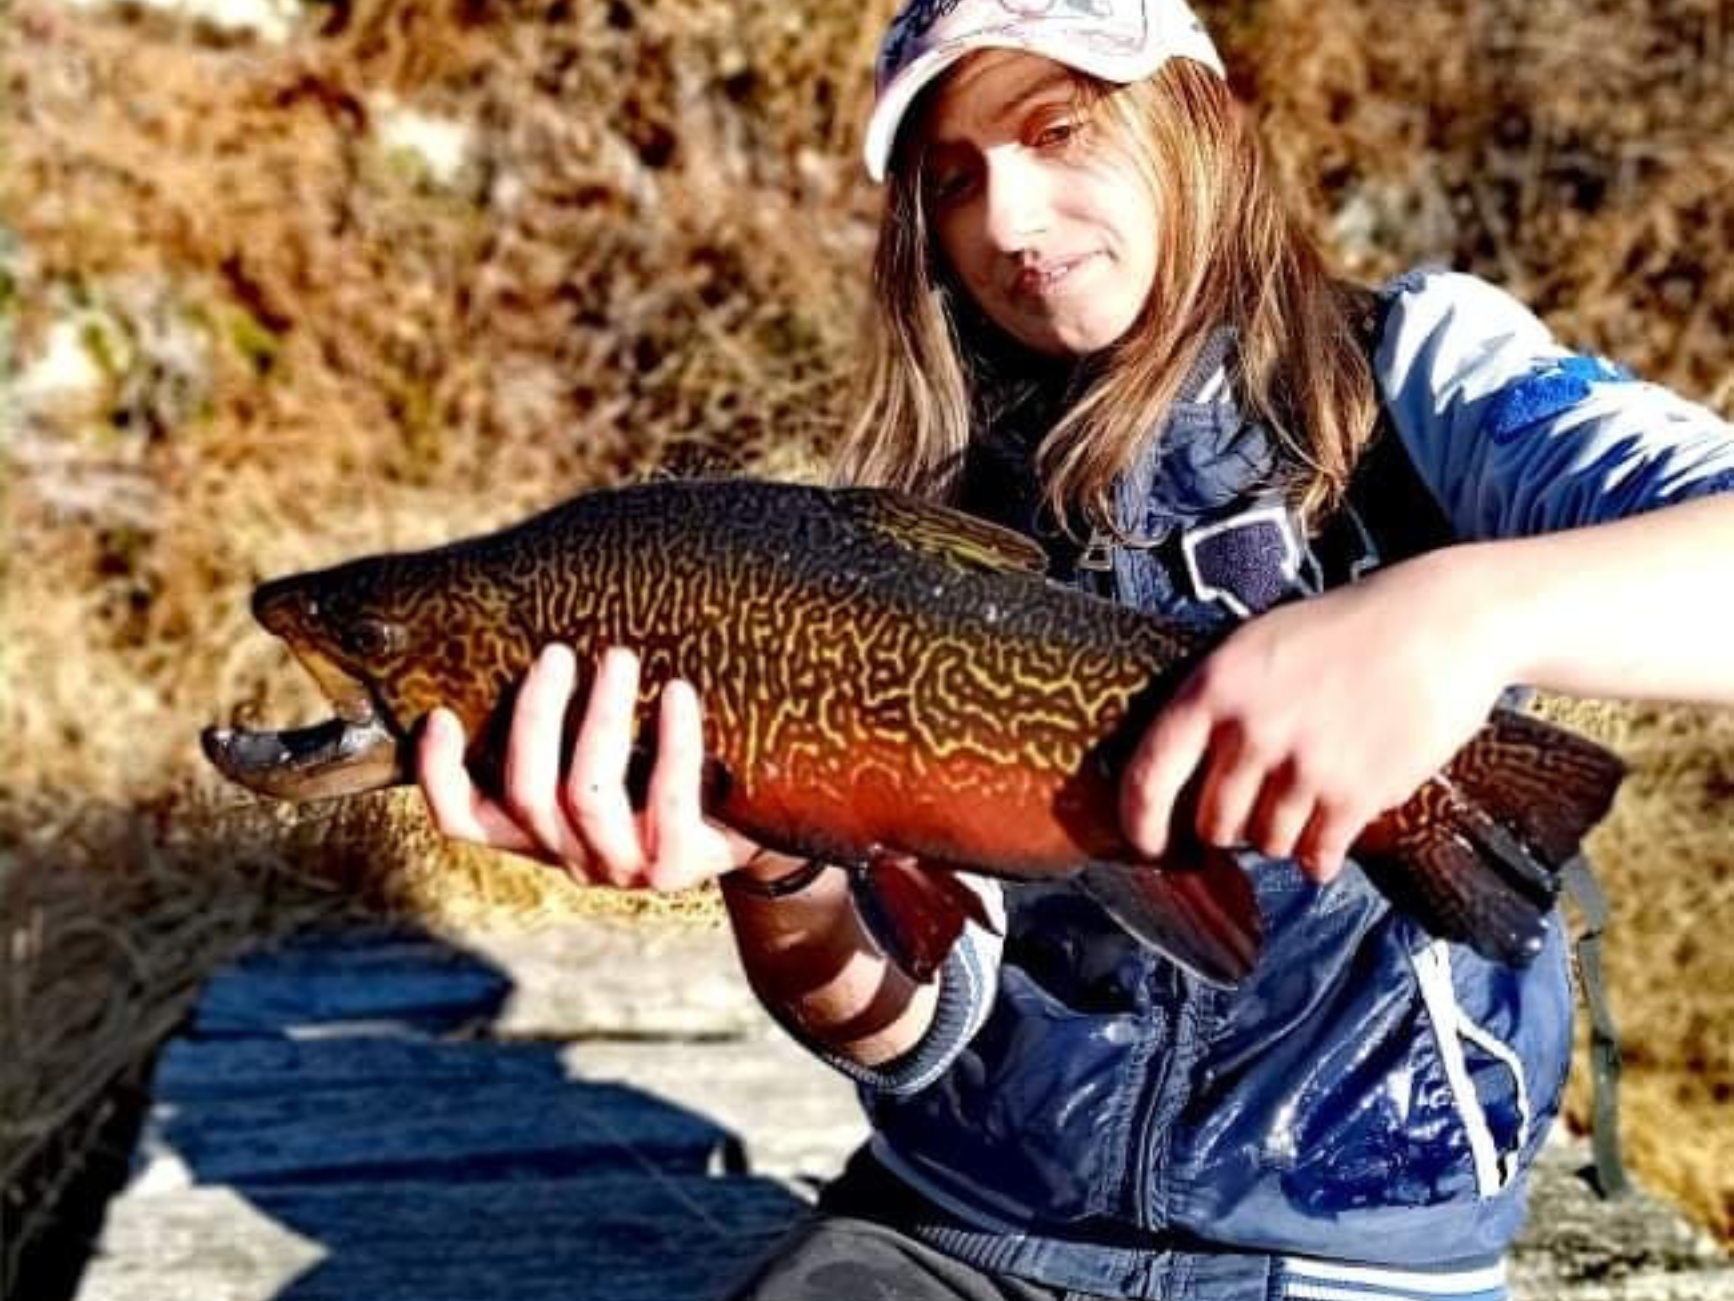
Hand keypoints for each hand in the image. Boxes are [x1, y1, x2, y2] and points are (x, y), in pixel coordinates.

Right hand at [417, 643, 765, 891]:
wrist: (748, 826)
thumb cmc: (662, 766)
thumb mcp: (605, 749)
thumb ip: (562, 717)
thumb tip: (536, 622)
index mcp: (537, 829)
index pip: (463, 819)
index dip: (439, 774)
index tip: (439, 713)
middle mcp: (569, 854)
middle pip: (527, 792)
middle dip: (536, 716)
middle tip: (556, 653)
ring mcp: (621, 867)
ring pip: (587, 794)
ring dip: (599, 719)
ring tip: (619, 657)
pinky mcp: (677, 867)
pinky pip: (668, 801)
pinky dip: (674, 743)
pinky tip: (679, 693)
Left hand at [1119, 553, 1510, 881]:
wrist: (1439, 623)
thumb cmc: (1343, 631)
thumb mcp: (1256, 645)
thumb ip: (1214, 703)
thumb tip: (1176, 773)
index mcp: (1213, 688)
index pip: (1149, 775)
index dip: (1139, 822)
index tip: (1148, 846)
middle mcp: (1250, 730)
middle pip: (1213, 824)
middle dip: (1229, 828)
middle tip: (1256, 808)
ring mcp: (1303, 766)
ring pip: (1266, 844)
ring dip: (1281, 836)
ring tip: (1308, 799)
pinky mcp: (1355, 794)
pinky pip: (1316, 856)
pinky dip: (1320, 856)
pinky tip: (1331, 835)